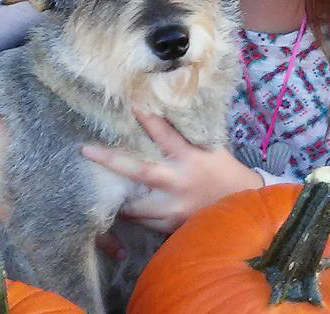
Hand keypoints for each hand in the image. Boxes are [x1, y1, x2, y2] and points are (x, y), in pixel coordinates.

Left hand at [81, 109, 262, 232]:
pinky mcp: (170, 225)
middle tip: (86, 149)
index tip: (129, 103)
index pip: (164, 133)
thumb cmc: (225, 173)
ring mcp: (173, 207)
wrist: (243, 207)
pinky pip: (143, 220)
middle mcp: (179, 181)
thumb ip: (185, 138)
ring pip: (135, 203)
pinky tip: (121, 206)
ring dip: (116, 195)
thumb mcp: (210, 148)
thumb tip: (160, 115)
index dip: (146, 118)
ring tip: (96, 185)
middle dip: (110, 159)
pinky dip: (132, 213)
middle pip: (138, 170)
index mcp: (190, 157)